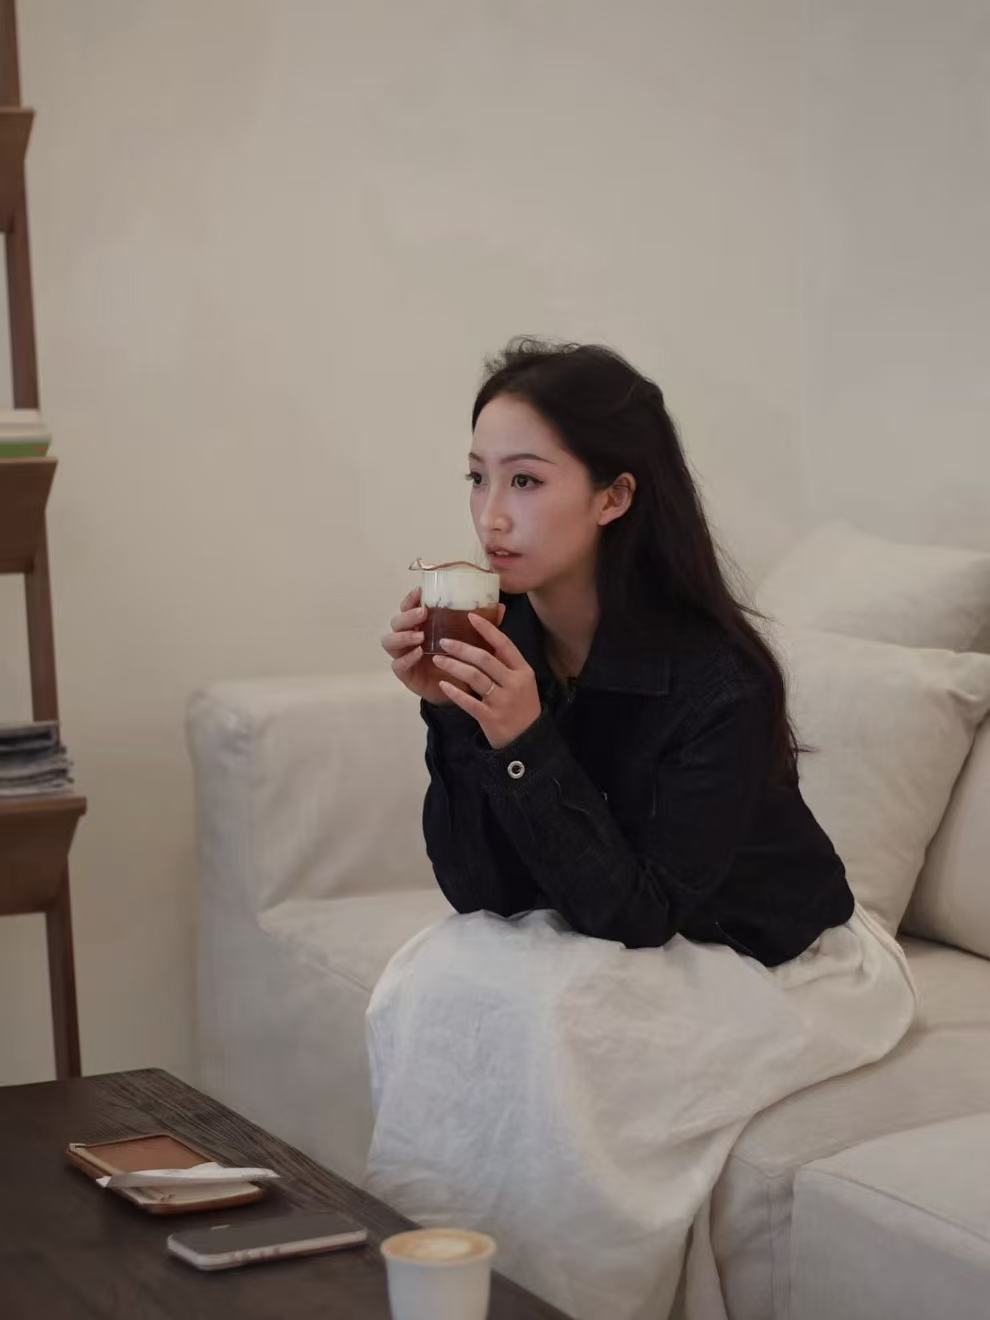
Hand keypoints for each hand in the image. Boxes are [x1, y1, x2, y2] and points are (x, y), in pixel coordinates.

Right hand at [381, 588, 507, 705]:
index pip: (409, 606)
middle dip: (407, 616)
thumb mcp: (474, 640)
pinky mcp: (406, 674)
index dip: (411, 598)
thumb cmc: (463, 660)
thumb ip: (484, 625)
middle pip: (396, 622)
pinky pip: (398, 665)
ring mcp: (404, 655)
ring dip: (403, 636)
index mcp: (422, 624)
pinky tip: (418, 653)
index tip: (421, 591)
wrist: (460, 690)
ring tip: (419, 635)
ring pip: (390, 641)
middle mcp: (409, 637)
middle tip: (423, 614)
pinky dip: (406, 658)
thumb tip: (501, 607)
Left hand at [432, 612, 541, 748]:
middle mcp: (514, 683)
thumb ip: (507, 661)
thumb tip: (489, 634)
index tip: (470, 616)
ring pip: (475, 677)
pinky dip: (454, 692)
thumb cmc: (521, 706)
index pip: (504, 644)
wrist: (528, 741)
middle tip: (443, 641)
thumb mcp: (522, 681)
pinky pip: (468, 701)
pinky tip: (442, 684)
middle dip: (462, 648)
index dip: (487, 629)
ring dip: (453, 666)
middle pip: (485, 659)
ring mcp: (503, 701)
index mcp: (523, 671)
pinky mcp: (491, 717)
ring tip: (438, 659)